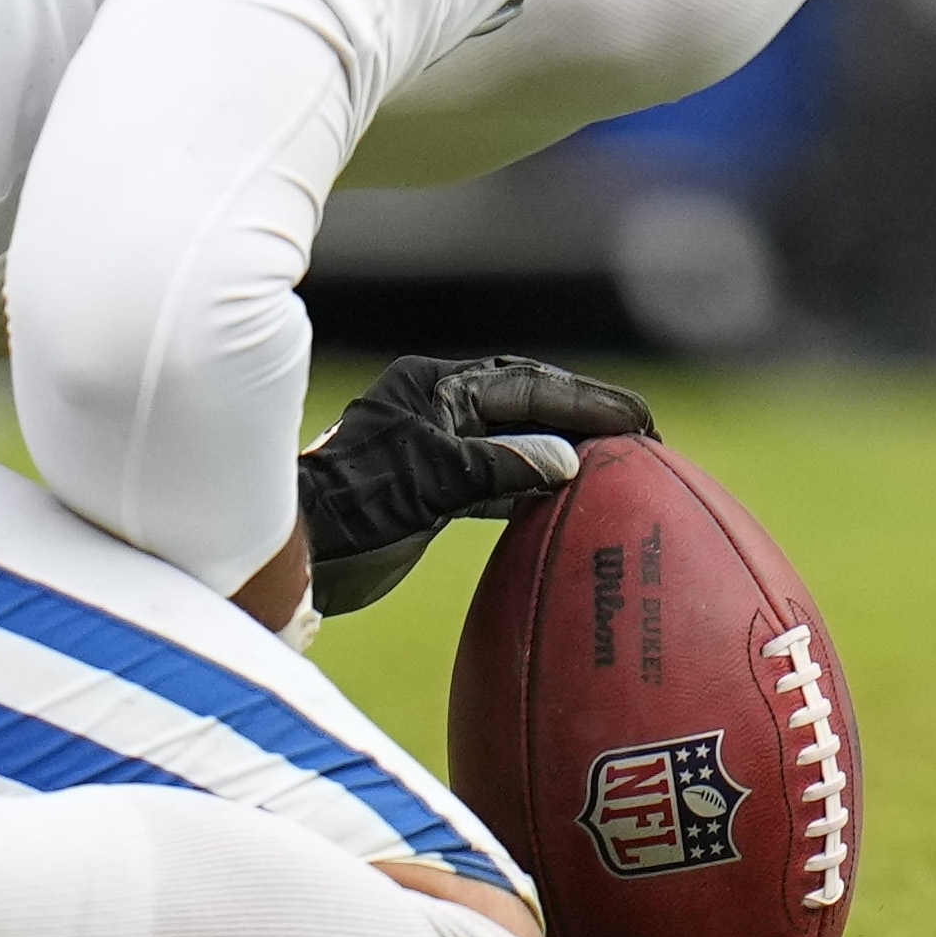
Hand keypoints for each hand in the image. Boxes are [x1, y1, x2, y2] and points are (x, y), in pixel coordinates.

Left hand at [290, 351, 659, 615]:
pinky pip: (497, 476)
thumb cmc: (349, 506)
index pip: (527, 385)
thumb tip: (568, 460)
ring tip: (619, 462)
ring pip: (516, 438)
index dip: (587, 400)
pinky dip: (534, 483)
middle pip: (528, 401)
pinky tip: (568, 496)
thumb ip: (497, 467)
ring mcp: (435, 446)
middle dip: (585, 413)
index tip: (638, 418)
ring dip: (564, 448)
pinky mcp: (431, 487)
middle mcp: (439, 407)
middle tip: (643, 433)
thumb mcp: (426, 481)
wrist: (292, 551)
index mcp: (435, 387)